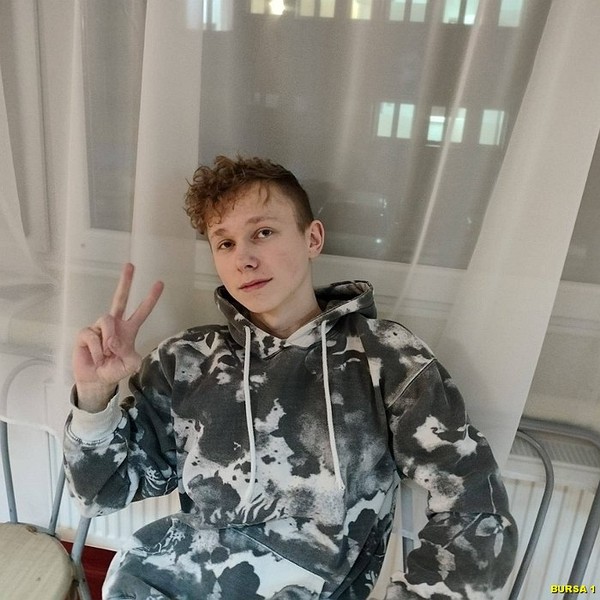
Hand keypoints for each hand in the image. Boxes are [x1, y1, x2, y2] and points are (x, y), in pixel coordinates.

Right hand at [73, 263, 163, 411]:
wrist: (97, 380)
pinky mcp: (85, 333)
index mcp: (129, 329)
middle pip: (120, 299)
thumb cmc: (115, 369)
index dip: (151, 298)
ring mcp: (99, 327)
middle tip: (131, 265)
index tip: (160, 283)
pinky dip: (96, 350)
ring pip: (106, 321)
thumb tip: (113, 342)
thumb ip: (129, 354)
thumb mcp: (130, 365)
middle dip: (125, 282)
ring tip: (107, 354)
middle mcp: (115, 324)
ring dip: (108, 340)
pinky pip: (92, 336)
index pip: (142, 311)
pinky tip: (96, 357)